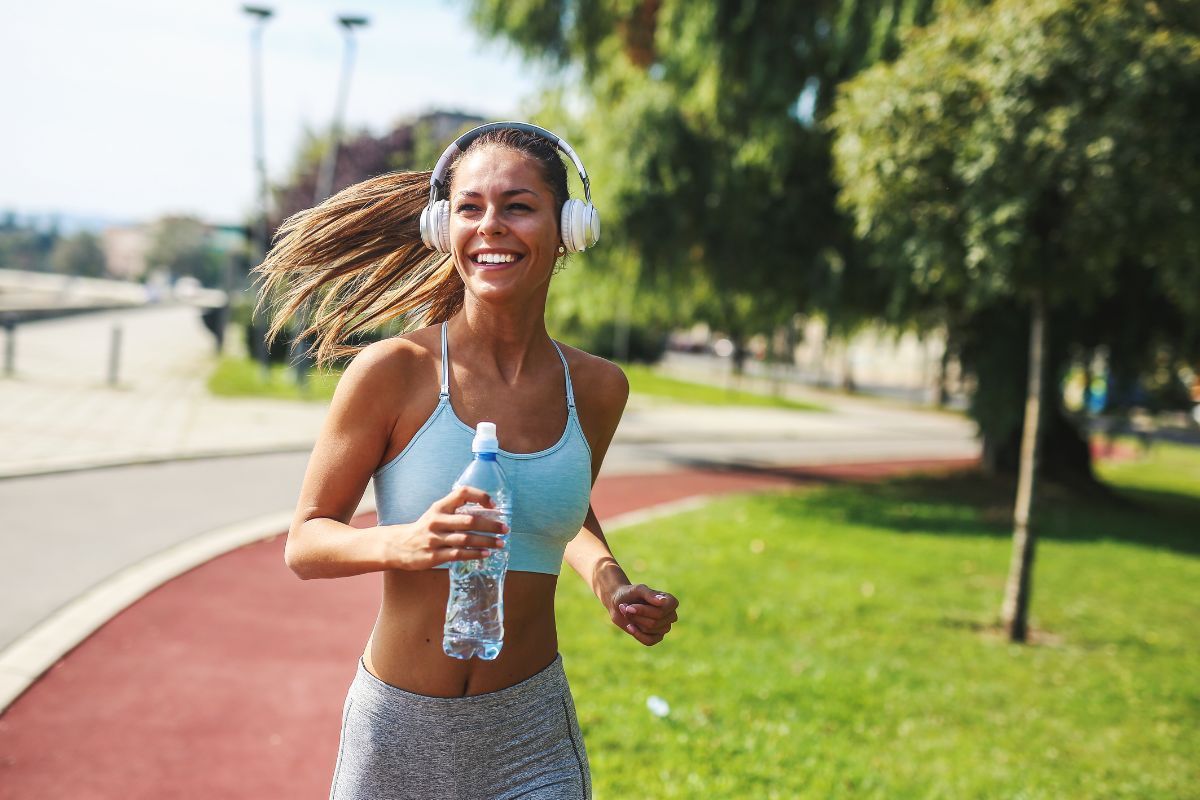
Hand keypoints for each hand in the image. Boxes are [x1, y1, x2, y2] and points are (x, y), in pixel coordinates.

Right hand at [380, 486, 508, 569]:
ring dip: (486, 541)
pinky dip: (474, 554)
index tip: (494, 505)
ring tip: (500, 543)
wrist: (398, 546)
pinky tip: (485, 554)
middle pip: (469, 520)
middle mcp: (437, 521)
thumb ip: (456, 510)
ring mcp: (435, 539)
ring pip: (466, 539)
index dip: (480, 496)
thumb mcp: (436, 513)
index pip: (462, 493)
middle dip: (490, 524)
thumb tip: (487, 512)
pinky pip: (459, 554)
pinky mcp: (434, 556)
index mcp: (439, 507)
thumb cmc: (424, 528)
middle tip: (505, 528)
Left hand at [608, 583, 678, 645]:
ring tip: (628, 613)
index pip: (663, 611)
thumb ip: (650, 594)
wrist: (618, 603)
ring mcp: (665, 627)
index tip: (630, 606)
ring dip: (635, 621)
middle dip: (637, 615)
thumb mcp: (638, 590)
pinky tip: (630, 626)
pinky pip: (649, 641)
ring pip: (650, 630)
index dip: (645, 611)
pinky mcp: (657, 637)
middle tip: (627, 608)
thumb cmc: (630, 594)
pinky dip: (636, 634)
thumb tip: (663, 602)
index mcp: (670, 601)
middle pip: (655, 621)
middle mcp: (671, 615)